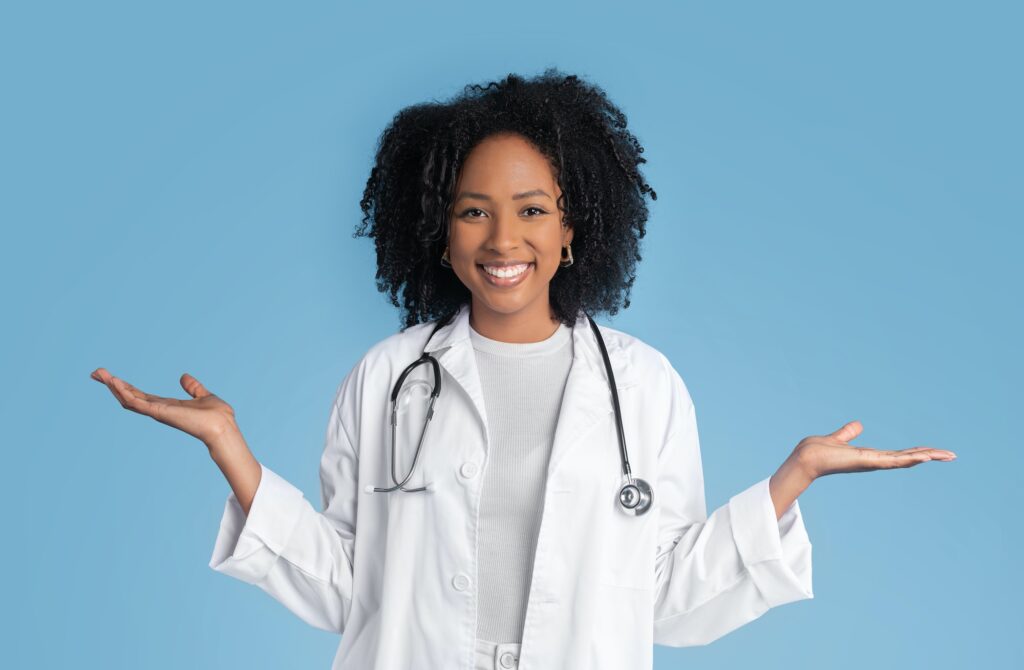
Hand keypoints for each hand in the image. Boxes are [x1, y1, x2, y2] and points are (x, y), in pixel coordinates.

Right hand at [90, 368, 237, 447]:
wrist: (223, 427)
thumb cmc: (217, 416)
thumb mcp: (203, 395)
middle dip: (112, 385)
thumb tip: (184, 376)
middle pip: (129, 396)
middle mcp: (159, 409)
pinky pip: (138, 402)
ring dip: (114, 387)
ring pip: (128, 399)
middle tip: (96, 373)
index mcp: (167, 405)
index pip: (140, 395)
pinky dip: (125, 393)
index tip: (110, 376)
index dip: (125, 386)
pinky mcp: (160, 413)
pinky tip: (115, 382)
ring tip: (100, 374)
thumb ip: (192, 387)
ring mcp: (158, 412)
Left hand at [795, 420, 955, 479]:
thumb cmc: (817, 451)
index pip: (899, 454)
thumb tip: (857, 425)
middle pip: (908, 457)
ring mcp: (872, 463)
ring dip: (926, 456)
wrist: (805, 458)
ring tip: (947, 455)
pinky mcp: (866, 462)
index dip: (917, 452)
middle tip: (952, 455)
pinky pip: (892, 460)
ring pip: (905, 459)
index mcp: (870, 456)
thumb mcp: (838, 438)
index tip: (935, 451)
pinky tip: (924, 456)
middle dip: (930, 455)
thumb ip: (848, 433)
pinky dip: (909, 458)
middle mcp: (874, 461)